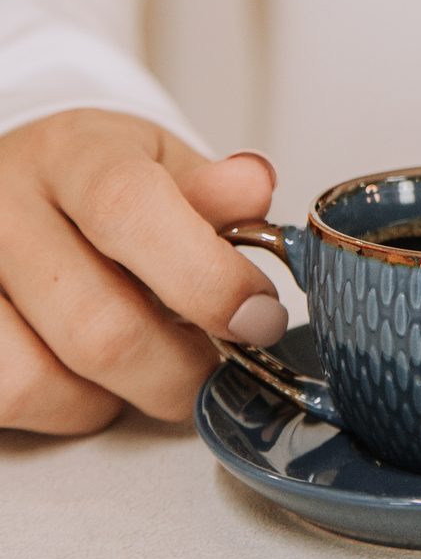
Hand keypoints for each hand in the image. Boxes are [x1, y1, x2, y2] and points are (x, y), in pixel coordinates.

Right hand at [0, 109, 286, 435]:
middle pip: (96, 323)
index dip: (205, 276)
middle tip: (214, 362)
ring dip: (114, 395)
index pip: (128, 208)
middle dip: (178, 367)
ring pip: (42, 379)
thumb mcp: (158, 161)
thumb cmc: (94, 179)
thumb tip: (254, 187)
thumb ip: (211, 187)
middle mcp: (2, 208)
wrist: (12, 182)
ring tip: (142, 360)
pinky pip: (10, 400)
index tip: (257, 317)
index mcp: (71, 152)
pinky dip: (64, 407)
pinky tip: (86, 375)